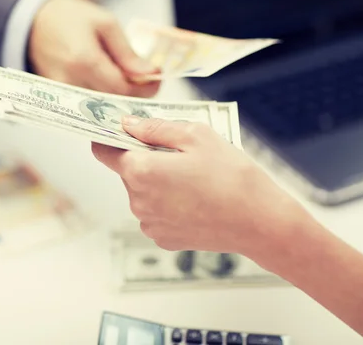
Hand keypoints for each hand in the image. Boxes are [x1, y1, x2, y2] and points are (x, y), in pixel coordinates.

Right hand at [29, 0, 159, 96]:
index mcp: (85, 61)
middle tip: (146, 79)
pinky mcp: (60, 98)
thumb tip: (149, 74)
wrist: (33, 23)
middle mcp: (72, 82)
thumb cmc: (70, 18)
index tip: (156, 78)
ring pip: (103, 106)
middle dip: (135, 94)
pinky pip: (89, 104)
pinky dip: (105, 96)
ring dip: (121, 96)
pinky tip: (111, 82)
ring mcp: (64, 93)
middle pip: (114, 102)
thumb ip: (127, 53)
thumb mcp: (105, 24)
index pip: (123, 89)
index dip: (145, 88)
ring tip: (129, 78)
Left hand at [91, 116, 310, 257]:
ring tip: (193, 178)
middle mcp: (137, 200)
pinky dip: (167, 203)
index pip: (103, 151)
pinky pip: (155, 212)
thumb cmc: (231, 175)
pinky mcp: (163, 238)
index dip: (109, 137)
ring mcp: (149, 223)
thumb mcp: (196, 136)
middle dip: (145, 158)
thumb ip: (154, 128)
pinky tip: (195, 199)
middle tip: (179, 153)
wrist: (260, 222)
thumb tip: (127, 124)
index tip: (119, 130)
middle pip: (128, 171)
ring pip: (142, 192)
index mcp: (140, 171)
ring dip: (157, 181)